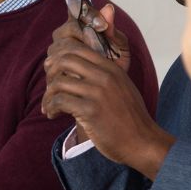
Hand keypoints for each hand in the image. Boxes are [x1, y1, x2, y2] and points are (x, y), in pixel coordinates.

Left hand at [42, 5, 169, 176]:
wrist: (142, 142)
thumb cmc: (128, 117)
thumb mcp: (120, 86)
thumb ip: (103, 72)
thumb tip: (76, 61)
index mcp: (111, 68)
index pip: (76, 47)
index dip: (58, 55)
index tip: (53, 71)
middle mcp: (105, 76)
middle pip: (64, 59)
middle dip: (50, 72)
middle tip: (50, 88)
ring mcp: (98, 93)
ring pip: (58, 81)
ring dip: (48, 95)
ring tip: (50, 106)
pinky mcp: (91, 110)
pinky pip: (60, 101)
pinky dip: (51, 108)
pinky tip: (53, 114)